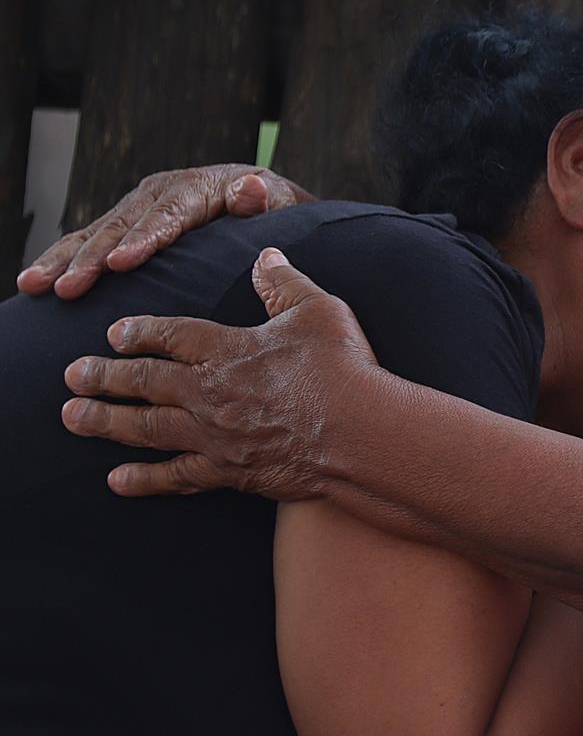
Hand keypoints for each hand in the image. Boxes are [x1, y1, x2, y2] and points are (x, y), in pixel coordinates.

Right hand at [17, 165, 309, 299]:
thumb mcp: (277, 201)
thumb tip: (249, 190)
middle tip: (69, 286)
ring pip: (96, 233)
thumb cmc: (272, 207)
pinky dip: (61, 258)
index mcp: (197, 188)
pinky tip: (34, 282)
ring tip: (35, 285)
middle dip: (92, 258)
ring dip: (64, 259)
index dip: (143, 239)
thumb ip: (261, 200)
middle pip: (122, 226)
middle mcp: (160, 192)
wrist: (260, 196)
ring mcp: (139, 207)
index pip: (168, 215)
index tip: (121, 263)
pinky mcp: (125, 222)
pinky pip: (89, 238)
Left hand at [60, 248, 376, 498]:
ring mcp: (214, 434)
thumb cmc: (344, 369)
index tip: (115, 333)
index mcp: (227, 348)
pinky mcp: (229, 470)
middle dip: (104, 376)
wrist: (358, 433)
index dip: (139, 332)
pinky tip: (116, 480)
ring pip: (146, 426)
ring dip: (105, 421)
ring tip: (73, 416)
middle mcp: (209, 391)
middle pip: (144, 380)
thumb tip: (266, 256)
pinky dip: (144, 480)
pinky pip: (177, 476)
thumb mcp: (319, 311)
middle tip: (71, 374)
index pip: (170, 335)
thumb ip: (285, 283)